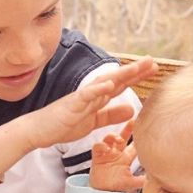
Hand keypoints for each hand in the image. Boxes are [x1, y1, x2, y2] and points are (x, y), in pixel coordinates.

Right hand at [28, 57, 155, 147]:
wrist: (39, 131)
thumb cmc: (64, 125)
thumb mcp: (93, 122)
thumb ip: (111, 115)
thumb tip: (132, 109)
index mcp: (97, 98)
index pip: (121, 85)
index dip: (136, 77)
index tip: (153, 68)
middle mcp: (91, 94)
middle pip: (116, 79)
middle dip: (134, 71)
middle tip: (152, 61)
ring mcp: (81, 98)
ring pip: (104, 83)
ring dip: (120, 75)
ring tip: (136, 68)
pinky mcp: (71, 105)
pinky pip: (86, 96)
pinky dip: (98, 90)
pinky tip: (110, 84)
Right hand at [89, 119, 143, 192]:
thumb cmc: (115, 188)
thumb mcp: (131, 183)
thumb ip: (142, 180)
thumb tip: (155, 178)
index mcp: (126, 158)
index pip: (134, 145)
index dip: (139, 138)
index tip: (145, 129)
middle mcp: (116, 153)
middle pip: (123, 137)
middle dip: (128, 128)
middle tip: (133, 121)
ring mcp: (106, 154)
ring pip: (109, 138)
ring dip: (113, 136)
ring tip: (119, 139)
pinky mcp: (97, 157)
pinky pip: (97, 146)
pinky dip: (101, 145)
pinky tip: (105, 147)